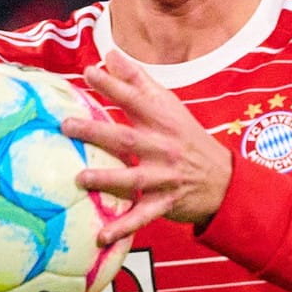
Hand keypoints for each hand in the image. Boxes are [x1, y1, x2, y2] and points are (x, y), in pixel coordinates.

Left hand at [62, 49, 233, 244]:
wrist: (224, 180)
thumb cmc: (188, 139)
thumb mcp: (170, 106)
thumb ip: (138, 81)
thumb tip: (109, 55)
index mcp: (163, 121)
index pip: (136, 99)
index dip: (114, 85)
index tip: (89, 72)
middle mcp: (163, 147)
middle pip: (127, 138)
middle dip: (97, 132)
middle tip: (67, 125)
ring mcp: (165, 177)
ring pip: (134, 179)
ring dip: (108, 179)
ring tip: (81, 178)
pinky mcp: (165, 203)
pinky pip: (142, 217)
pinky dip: (123, 227)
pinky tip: (101, 236)